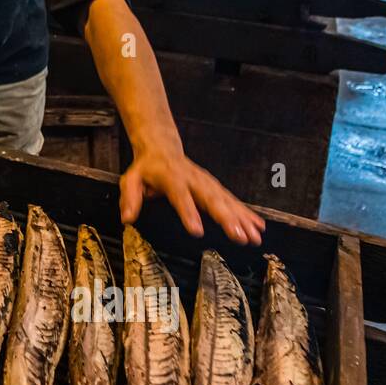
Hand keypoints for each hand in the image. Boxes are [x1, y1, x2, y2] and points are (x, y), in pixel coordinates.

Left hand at [119, 147, 264, 245]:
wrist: (162, 148)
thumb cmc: (146, 167)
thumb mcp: (131, 179)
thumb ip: (130, 198)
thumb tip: (127, 218)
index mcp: (172, 178)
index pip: (180, 197)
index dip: (188, 213)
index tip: (196, 231)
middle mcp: (194, 180)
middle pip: (212, 200)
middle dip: (227, 219)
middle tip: (238, 236)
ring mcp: (207, 183)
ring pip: (227, 201)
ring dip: (242, 219)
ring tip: (254, 236)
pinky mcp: (215, 187)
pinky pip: (233, 201)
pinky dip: (247, 213)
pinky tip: (258, 226)